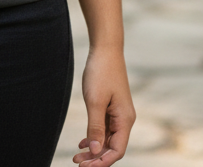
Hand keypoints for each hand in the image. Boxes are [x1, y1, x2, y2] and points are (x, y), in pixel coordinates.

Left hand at [73, 47, 134, 165]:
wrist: (105, 48)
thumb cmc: (101, 72)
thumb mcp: (95, 101)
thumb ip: (95, 128)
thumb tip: (96, 152)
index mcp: (125, 119)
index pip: (117, 150)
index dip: (102, 162)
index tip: (84, 166)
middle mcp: (125, 119)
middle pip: (112, 147)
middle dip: (96, 158)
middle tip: (76, 162)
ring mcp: (119, 113)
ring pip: (107, 139)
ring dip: (94, 149)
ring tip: (77, 155)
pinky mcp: (112, 107)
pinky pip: (105, 129)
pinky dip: (95, 137)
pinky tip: (83, 143)